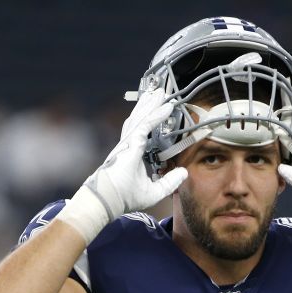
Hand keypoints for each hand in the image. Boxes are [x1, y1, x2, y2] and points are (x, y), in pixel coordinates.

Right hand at [56, 90, 188, 241]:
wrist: (107, 200)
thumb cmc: (124, 198)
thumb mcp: (154, 192)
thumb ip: (169, 181)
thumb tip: (184, 172)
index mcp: (132, 155)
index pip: (143, 133)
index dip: (151, 121)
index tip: (160, 111)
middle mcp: (129, 146)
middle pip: (140, 120)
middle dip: (150, 106)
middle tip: (159, 93)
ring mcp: (128, 143)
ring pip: (142, 118)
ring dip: (152, 104)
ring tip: (160, 92)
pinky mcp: (130, 144)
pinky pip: (146, 125)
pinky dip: (156, 115)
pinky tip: (165, 107)